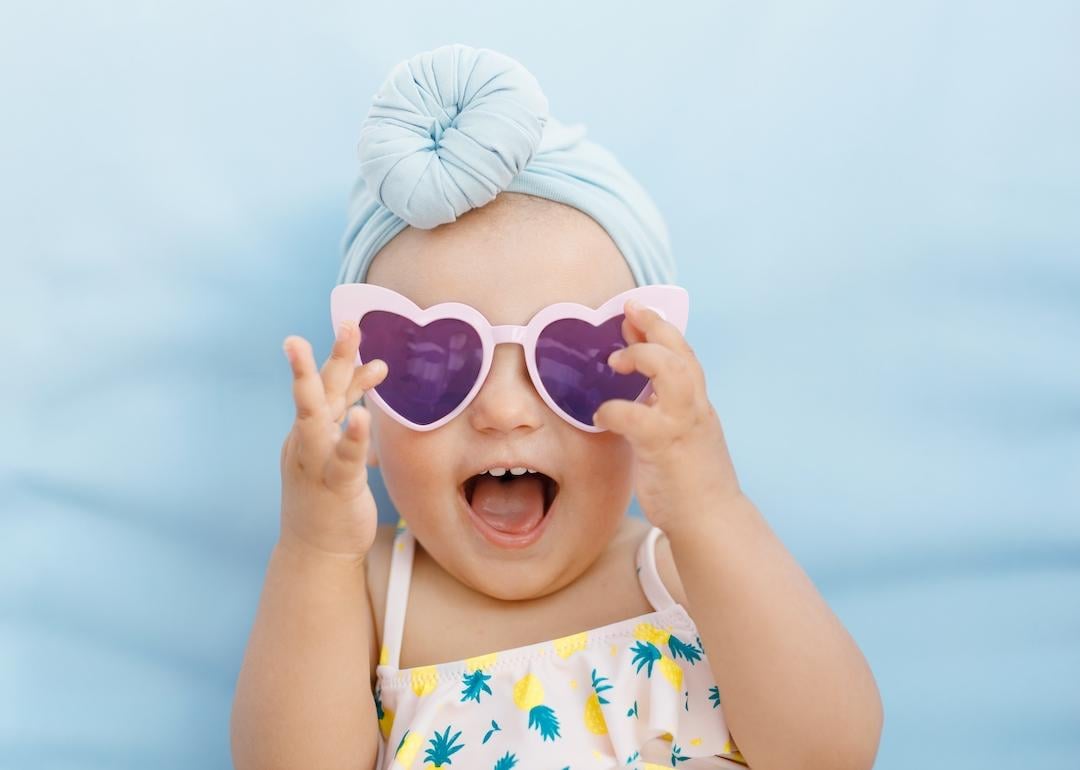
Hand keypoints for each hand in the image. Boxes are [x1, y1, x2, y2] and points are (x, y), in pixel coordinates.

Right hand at [278, 320, 387, 559]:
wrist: (316, 551)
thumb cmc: (327, 496)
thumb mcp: (335, 451)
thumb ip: (348, 419)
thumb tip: (367, 386)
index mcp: (307, 431)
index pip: (325, 387)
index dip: (340, 359)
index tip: (354, 326)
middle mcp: (305, 441)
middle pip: (317, 391)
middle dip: (332, 356)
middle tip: (349, 323)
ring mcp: (314, 463)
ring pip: (317, 418)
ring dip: (333, 387)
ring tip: (359, 360)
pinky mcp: (332, 486)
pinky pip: (343, 459)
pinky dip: (353, 437)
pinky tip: (364, 416)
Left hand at [592, 299, 743, 529]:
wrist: (711, 521)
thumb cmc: (690, 483)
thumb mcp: (681, 436)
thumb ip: (662, 412)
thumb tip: (635, 392)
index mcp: (697, 405)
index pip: (684, 354)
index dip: (661, 328)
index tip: (637, 312)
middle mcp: (695, 409)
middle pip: (680, 352)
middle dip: (653, 327)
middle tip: (626, 315)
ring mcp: (682, 425)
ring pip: (672, 372)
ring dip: (641, 357)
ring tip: (616, 362)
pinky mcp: (665, 447)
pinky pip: (636, 417)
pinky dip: (614, 410)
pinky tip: (601, 415)